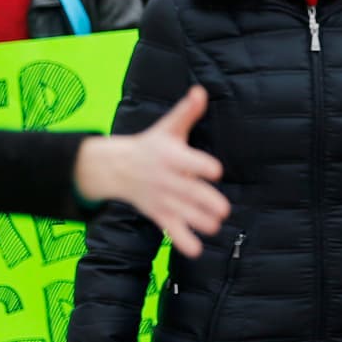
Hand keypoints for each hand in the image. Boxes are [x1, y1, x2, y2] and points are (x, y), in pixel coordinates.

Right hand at [73, 86, 229, 256]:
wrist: (117, 167)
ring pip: (182, 213)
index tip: (215, 170)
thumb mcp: (168, 127)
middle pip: (187, 192)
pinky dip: (181, 241)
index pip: (187, 161)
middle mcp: (166, 179)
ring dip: (199, 222)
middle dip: (205, 202)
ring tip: (215, 226)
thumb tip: (200, 91)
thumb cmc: (152, 144)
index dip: (201, 165)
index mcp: (170, 156)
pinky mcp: (159, 214)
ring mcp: (162, 199)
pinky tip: (195, 249)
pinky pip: (169, 230)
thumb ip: (187, 112)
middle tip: (223, 209)